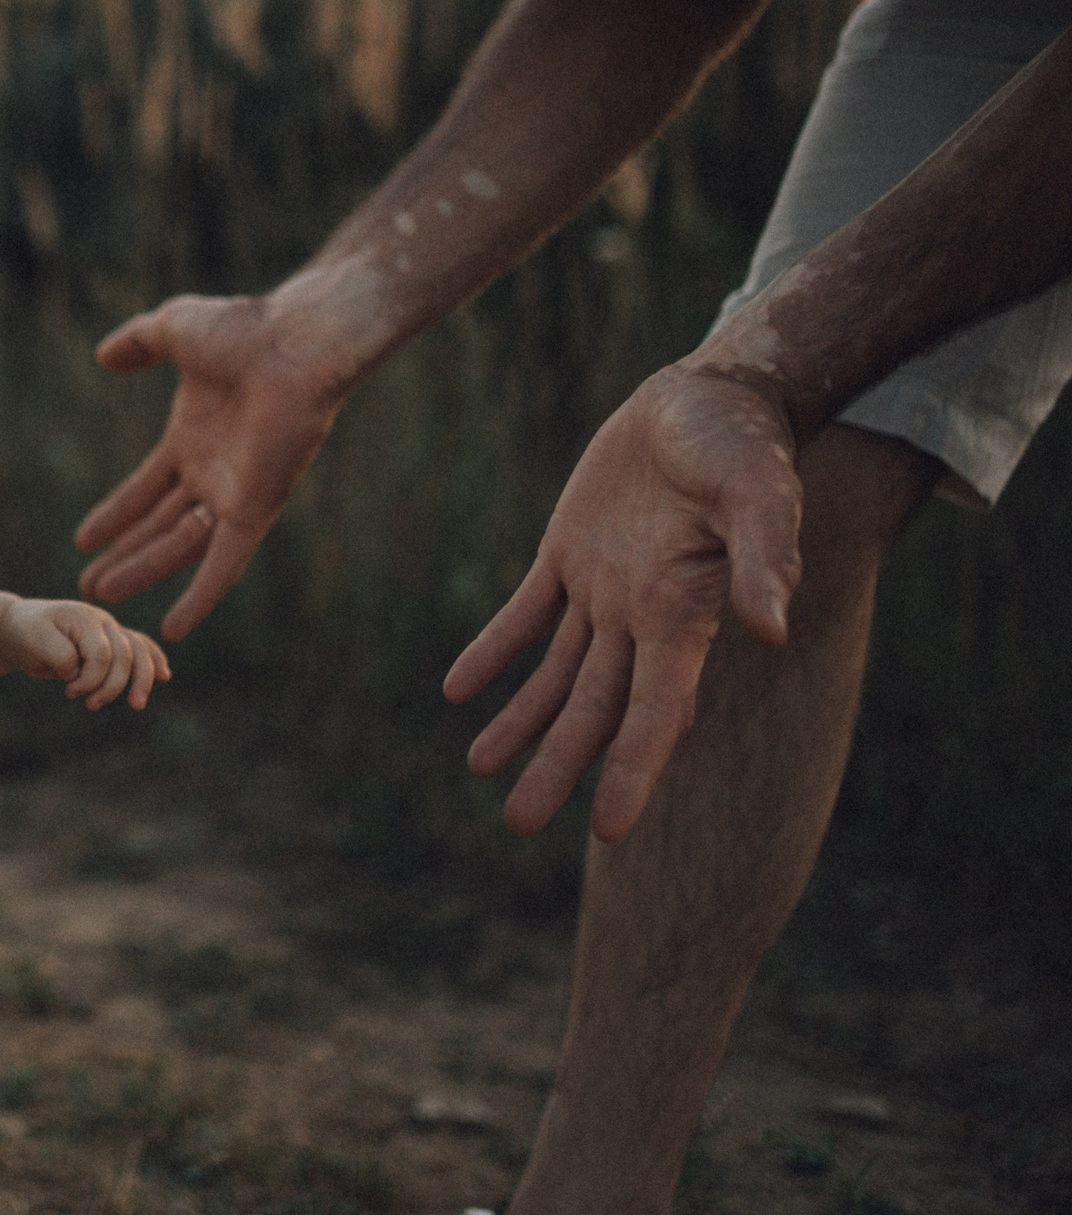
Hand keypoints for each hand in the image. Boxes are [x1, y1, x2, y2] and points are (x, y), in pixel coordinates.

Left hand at [2, 598, 170, 709]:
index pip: (102, 654)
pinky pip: (140, 647)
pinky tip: (164, 676)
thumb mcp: (34, 643)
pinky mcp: (110, 642)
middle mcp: (102, 621)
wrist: (19, 629)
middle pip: (126, 655)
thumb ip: (59, 654)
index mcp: (84, 617)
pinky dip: (153, 661)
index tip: (69, 691)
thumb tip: (78, 671)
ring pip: (139, 652)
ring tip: (136, 705)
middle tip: (90, 705)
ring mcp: (109, 630)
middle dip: (112, 686)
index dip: (91, 679)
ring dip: (140, 681)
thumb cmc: (25, 635)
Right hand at [77, 294, 345, 639]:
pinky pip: (224, 563)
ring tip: (102, 596)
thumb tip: (105, 356)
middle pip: (159, 526)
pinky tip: (176, 626)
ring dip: (142, 572)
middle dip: (124, 556)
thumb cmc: (243, 329)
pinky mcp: (254, 509)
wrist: (293, 344)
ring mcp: (233, 494)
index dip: (116, 514)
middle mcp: (212, 473)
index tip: (84, 540)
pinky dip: (202, 596)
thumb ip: (137, 341)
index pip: (147, 488)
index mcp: (193, 439)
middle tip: (88, 586)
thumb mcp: (173, 328)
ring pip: (179, 547)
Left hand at [444, 362, 802, 840]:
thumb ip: (763, 559)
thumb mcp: (759, 494)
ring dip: (521, 721)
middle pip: (594, 711)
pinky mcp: (568, 552)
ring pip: (556, 674)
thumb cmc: (743, 445)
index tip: (609, 833)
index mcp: (683, 615)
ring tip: (481, 770)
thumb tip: (769, 630)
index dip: (632, 771)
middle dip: (558, 767)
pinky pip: (525, 614)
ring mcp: (602, 588)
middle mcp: (640, 617)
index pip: (653, 713)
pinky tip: (459, 690)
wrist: (708, 395)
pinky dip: (495, 650)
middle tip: (516, 825)